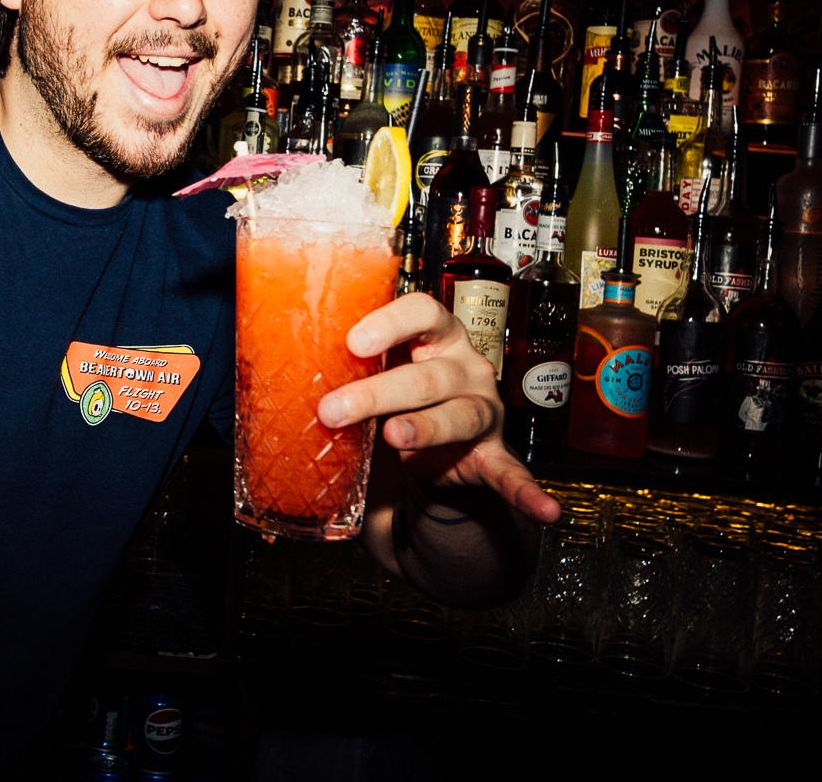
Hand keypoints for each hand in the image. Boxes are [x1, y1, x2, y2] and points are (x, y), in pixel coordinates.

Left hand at [316, 292, 560, 523]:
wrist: (441, 451)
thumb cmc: (400, 399)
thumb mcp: (380, 375)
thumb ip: (348, 369)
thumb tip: (276, 366)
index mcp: (438, 338)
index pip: (425, 310)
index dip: (392, 322)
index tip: (353, 341)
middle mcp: (467, 369)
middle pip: (427, 375)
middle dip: (377, 392)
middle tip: (332, 410)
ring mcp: (485, 412)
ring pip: (458, 416)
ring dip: (424, 429)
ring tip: (394, 437)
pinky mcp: (495, 457)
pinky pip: (512, 475)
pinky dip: (528, 494)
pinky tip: (545, 511)